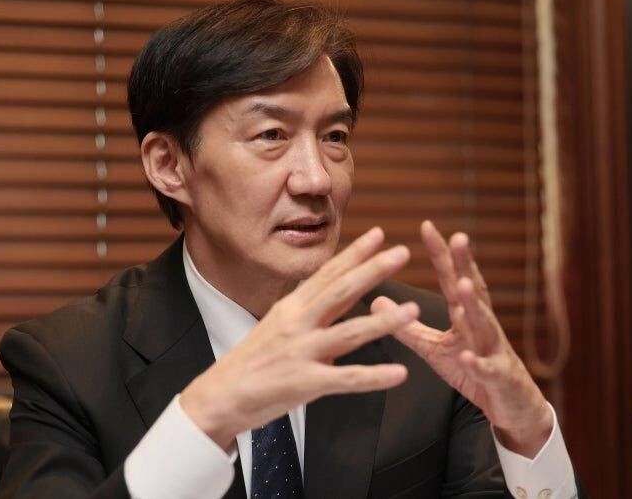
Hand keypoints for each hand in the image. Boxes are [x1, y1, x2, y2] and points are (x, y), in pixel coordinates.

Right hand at [180, 227, 418, 449]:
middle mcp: (297, 324)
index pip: (328, 274)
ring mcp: (301, 352)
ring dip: (384, 321)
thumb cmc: (251, 362)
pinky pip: (346, 380)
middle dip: (373, 270)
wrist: (218, 397)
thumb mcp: (277, 327)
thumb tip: (336, 306)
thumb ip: (310, 316)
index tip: (379, 233)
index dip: (355, 253)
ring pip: (349, 333)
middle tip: (402, 252)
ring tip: (413, 310)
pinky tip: (400, 374)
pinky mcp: (305, 383)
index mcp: (292, 308)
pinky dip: (374, 377)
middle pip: (341, 291)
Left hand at [372, 221, 552, 457]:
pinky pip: (487, 369)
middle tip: (459, 238)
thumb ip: (409, 326)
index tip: (427, 226)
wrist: (510, 404)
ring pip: (485, 324)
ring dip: (474, 305)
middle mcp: (482, 325)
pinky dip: (478, 362)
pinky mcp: (498, 377)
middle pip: (474, 291)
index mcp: (465, 315)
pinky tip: (469, 355)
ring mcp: (493, 349)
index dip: (442, 253)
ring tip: (463, 285)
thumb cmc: (473, 369)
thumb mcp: (435, 348)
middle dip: (466, 265)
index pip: (453, 278)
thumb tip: (376, 300)